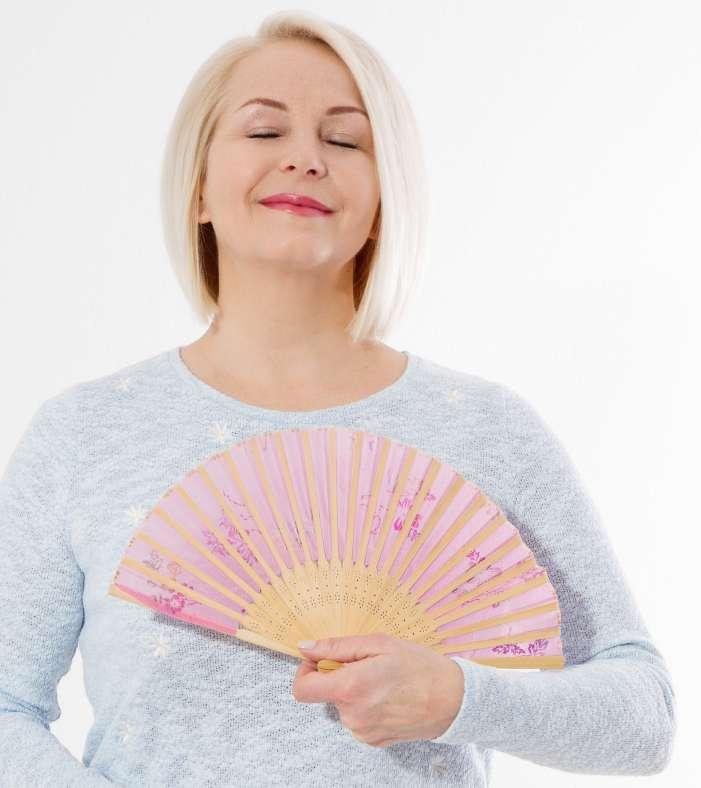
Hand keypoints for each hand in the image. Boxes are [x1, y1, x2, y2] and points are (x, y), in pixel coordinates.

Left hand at [291, 633, 464, 747]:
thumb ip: (337, 646)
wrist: (453, 701)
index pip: (302, 689)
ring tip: (384, 681)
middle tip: (369, 664)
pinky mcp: (373, 741)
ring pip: (343, 705)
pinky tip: (388, 697)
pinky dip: (365, 706)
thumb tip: (305, 647)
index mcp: (351, 688)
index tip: (320, 660)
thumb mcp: (379, 644)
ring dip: (354, 691)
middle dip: (339, 676)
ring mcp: (363, 731)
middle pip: (326, 693)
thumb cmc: (419, 667)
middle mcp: (353, 715)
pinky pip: (357, 718)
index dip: (305, 671)